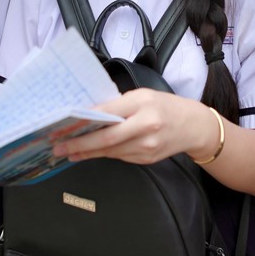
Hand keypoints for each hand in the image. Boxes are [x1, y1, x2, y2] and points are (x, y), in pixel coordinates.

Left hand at [52, 89, 215, 164]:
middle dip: (79, 144)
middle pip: (106, 138)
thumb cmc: (167, 106)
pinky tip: (91, 153)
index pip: (107, 113)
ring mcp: (147, 146)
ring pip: (110, 151)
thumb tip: (89, 113)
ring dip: (87, 152)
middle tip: (59, 147)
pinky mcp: (147, 159)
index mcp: (143, 104)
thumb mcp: (143, 95)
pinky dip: (104, 154)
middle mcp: (146, 126)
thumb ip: (119, 104)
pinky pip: (120, 157)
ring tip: (69, 151)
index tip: (64, 126)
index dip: (83, 121)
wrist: (194, 126)